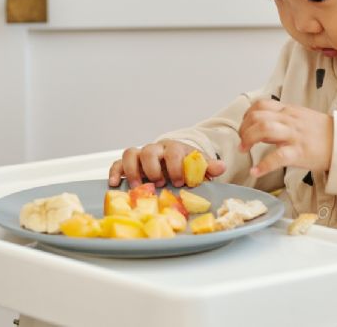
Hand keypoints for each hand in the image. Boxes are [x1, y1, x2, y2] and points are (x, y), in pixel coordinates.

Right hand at [108, 140, 225, 187]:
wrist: (175, 161)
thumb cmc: (186, 165)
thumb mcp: (199, 166)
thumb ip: (207, 167)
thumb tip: (221, 167)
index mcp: (174, 148)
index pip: (172, 151)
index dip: (176, 166)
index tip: (180, 181)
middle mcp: (156, 150)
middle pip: (149, 150)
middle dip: (153, 168)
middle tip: (160, 183)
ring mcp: (141, 156)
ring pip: (131, 153)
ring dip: (133, 170)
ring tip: (138, 187)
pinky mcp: (129, 165)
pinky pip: (117, 163)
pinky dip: (115, 172)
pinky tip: (114, 183)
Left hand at [238, 99, 333, 177]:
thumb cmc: (323, 133)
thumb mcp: (301, 118)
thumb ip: (282, 120)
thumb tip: (262, 126)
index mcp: (289, 111)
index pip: (260, 105)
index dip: (247, 116)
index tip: (244, 128)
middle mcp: (289, 120)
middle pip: (257, 116)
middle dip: (243, 129)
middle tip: (242, 142)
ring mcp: (294, 135)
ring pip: (263, 129)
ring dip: (248, 140)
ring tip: (244, 151)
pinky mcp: (300, 152)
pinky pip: (277, 157)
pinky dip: (263, 165)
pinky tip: (255, 171)